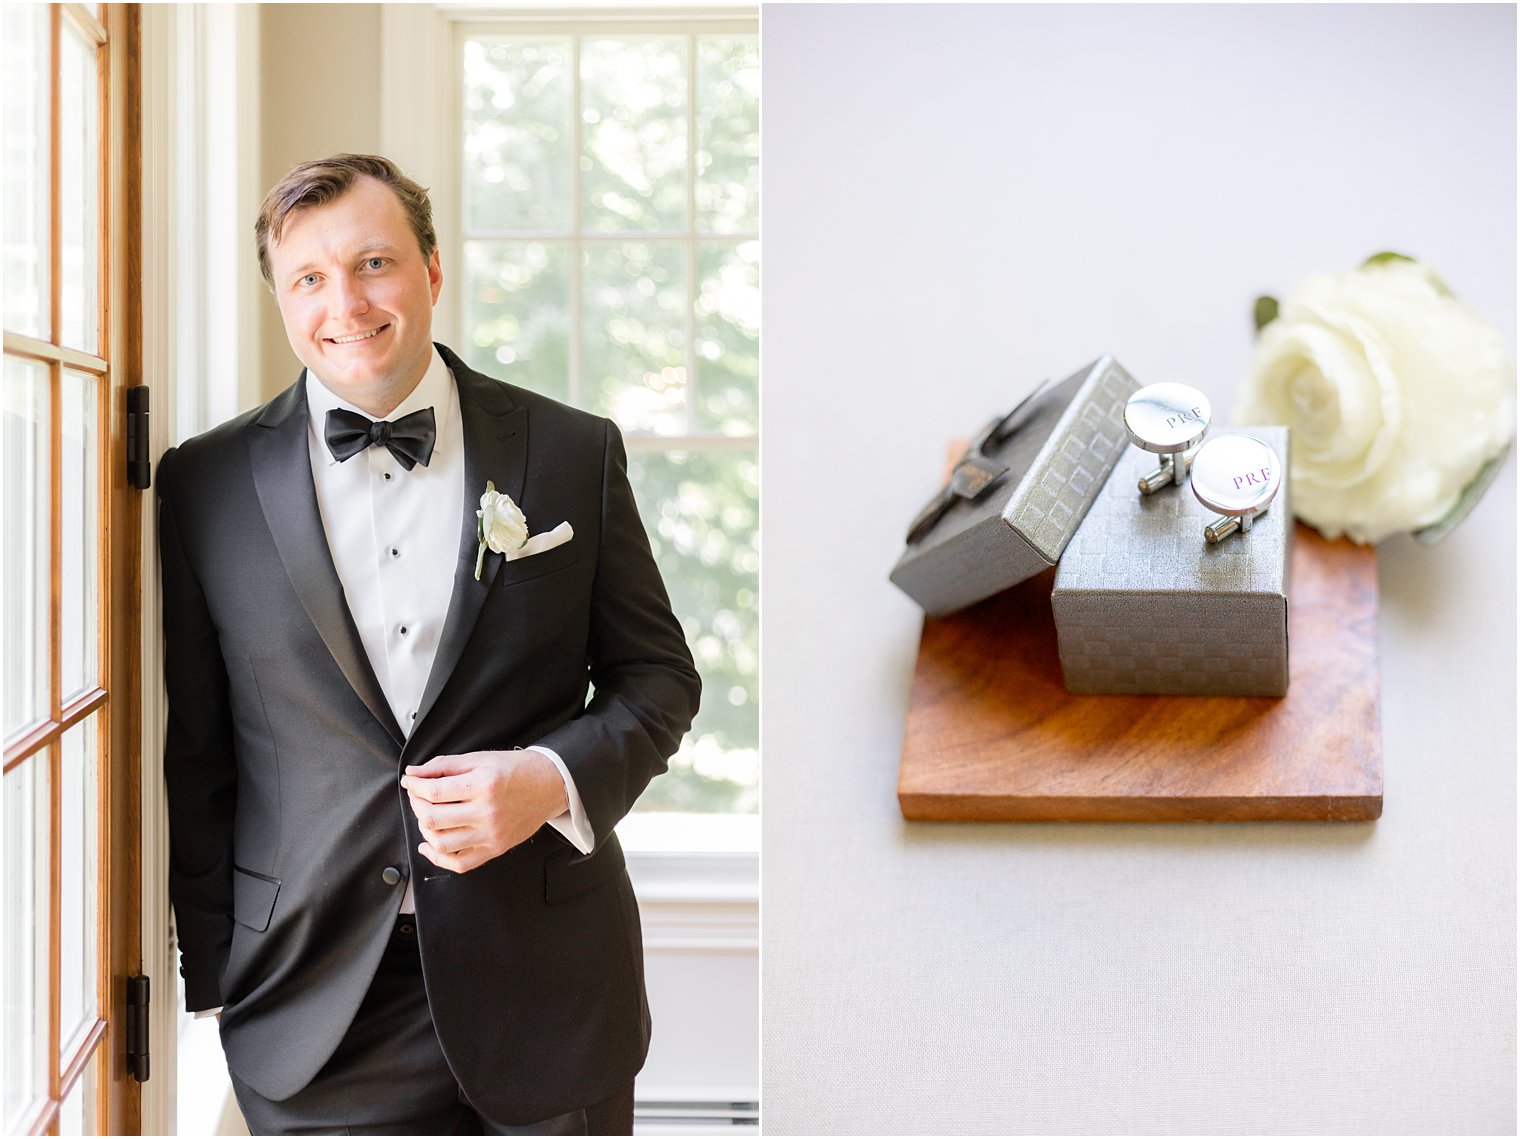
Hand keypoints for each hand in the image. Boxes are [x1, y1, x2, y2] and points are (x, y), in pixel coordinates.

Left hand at [400, 750, 568, 873]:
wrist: (549, 785)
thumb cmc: (517, 770)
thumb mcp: (480, 758)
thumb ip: (444, 765)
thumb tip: (414, 773)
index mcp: (484, 786)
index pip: (435, 792)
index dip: (414, 786)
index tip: (410, 782)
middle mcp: (487, 813)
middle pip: (433, 819)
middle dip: (417, 805)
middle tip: (418, 796)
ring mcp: (491, 834)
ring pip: (442, 844)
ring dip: (425, 830)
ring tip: (428, 816)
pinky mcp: (495, 849)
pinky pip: (459, 864)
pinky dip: (438, 858)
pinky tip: (429, 845)